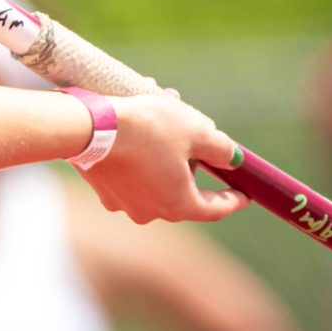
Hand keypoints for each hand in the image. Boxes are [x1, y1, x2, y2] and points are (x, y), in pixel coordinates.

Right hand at [79, 89, 249, 224]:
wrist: (87, 126)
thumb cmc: (146, 130)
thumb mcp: (195, 131)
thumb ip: (221, 148)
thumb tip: (232, 159)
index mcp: (178, 204)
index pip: (215, 209)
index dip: (234, 199)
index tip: (245, 193)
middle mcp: (150, 211)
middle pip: (183, 189)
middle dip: (192, 160)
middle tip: (195, 134)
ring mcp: (122, 202)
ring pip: (155, 178)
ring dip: (164, 154)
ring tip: (163, 119)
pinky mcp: (102, 188)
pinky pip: (130, 174)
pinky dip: (138, 156)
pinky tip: (136, 130)